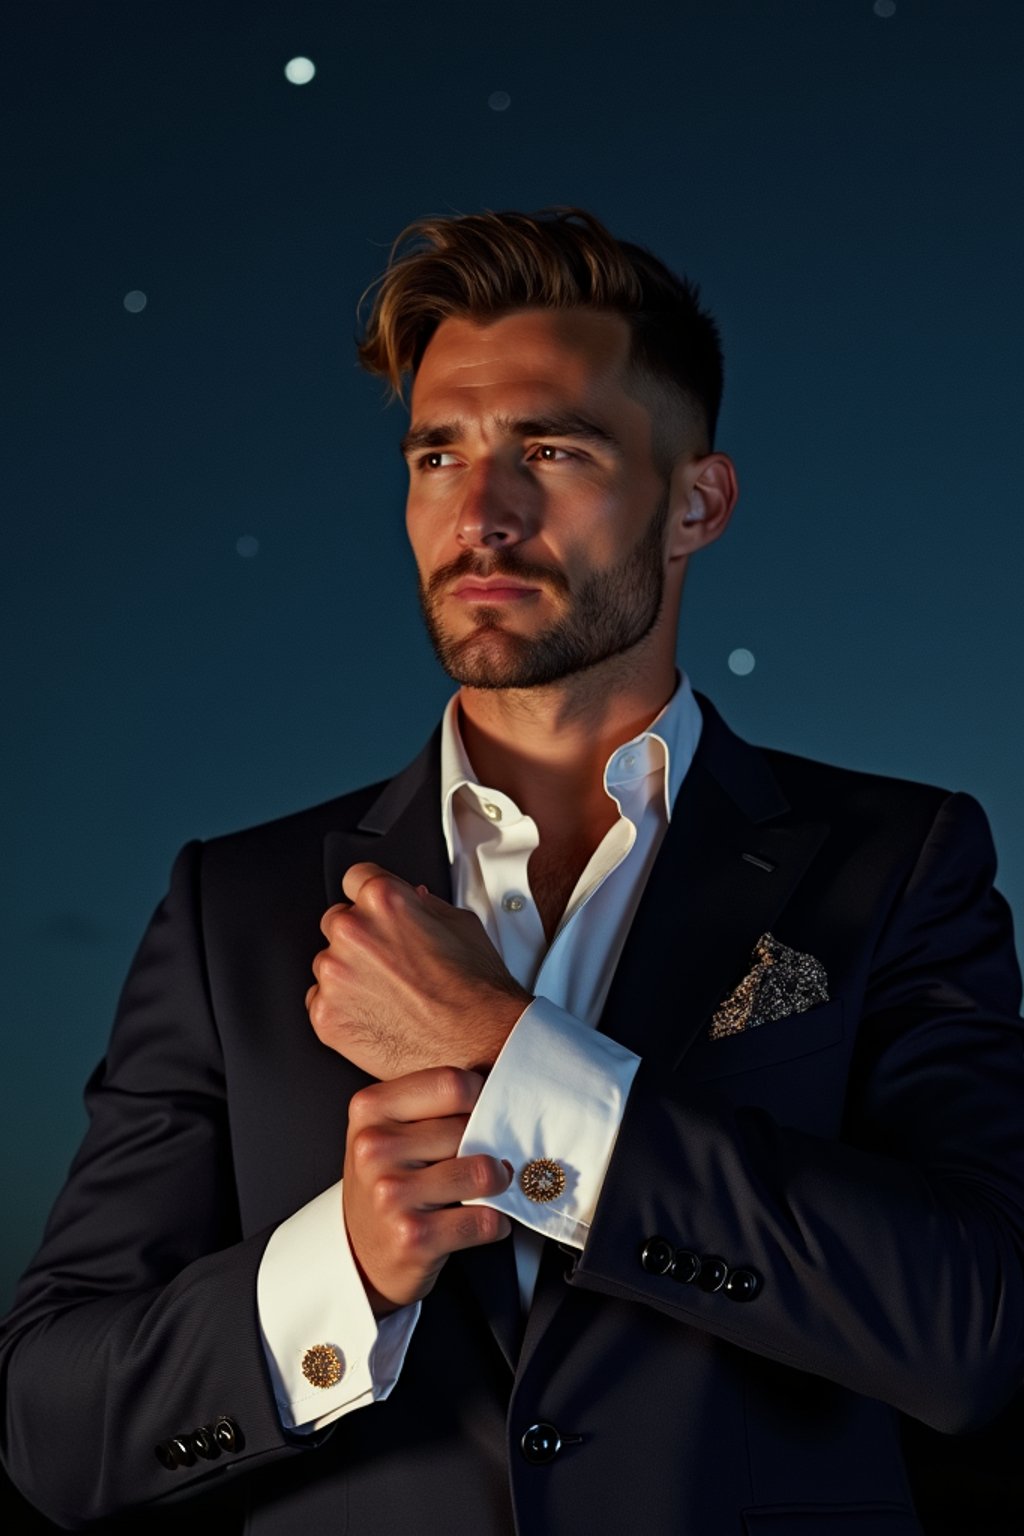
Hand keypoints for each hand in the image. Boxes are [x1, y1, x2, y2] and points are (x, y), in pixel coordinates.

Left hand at [306, 862, 532, 1079]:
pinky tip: (378, 1015)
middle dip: (360, 938)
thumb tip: (411, 899)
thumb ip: (425, 904)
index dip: (370, 896)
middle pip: (337, 920)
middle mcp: (353, 932)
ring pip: (328, 963)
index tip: (376, 912)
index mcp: (384, 900)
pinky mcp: (326, 1015)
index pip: (354, 877)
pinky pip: (321, 1002)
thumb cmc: (477, 990)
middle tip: (393, 963)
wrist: (481, 1046)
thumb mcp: (462, 924)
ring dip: (350, 974)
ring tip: (391, 994)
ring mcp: (335, 975)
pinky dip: (343, 1009)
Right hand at [343, 1067, 512, 1315]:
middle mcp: (374, 1149)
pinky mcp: (413, 1237)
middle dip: (489, 1143)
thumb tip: (503, 1097)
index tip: (484, 1111)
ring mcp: (391, 1194)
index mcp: (370, 1109)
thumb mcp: (391, 1129)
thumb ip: (434, 1105)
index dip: (482, 1096)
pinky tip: (481, 1220)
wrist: (359, 1253)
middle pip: (469, 1127)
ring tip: (489, 1187)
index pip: (452, 1083)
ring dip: (499, 1183)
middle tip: (484, 1155)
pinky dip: (496, 1222)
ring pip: (484, 1172)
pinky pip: (485, 1220)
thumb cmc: (387, 1180)